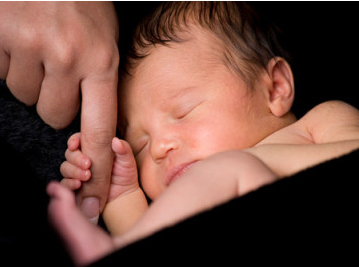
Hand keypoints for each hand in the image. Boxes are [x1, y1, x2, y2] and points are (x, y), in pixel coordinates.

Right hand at [0, 2, 118, 220]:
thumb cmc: (83, 4)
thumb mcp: (105, 41)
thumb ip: (100, 82)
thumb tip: (91, 127)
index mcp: (101, 61)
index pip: (100, 129)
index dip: (98, 167)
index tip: (94, 195)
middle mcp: (69, 57)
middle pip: (55, 116)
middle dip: (55, 102)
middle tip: (58, 72)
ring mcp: (32, 46)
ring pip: (26, 96)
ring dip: (32, 81)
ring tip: (41, 50)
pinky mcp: (2, 37)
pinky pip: (3, 74)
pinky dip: (11, 64)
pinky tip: (23, 41)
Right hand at [61, 134, 138, 217]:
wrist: (123, 195)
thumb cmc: (125, 175)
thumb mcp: (127, 161)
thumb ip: (123, 149)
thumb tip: (116, 140)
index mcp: (93, 149)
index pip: (78, 140)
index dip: (73, 141)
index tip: (74, 145)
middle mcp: (83, 159)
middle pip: (70, 154)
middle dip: (76, 158)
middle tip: (88, 164)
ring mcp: (78, 173)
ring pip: (66, 168)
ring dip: (74, 171)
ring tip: (87, 176)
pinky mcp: (75, 186)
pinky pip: (65, 183)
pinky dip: (69, 183)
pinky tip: (78, 184)